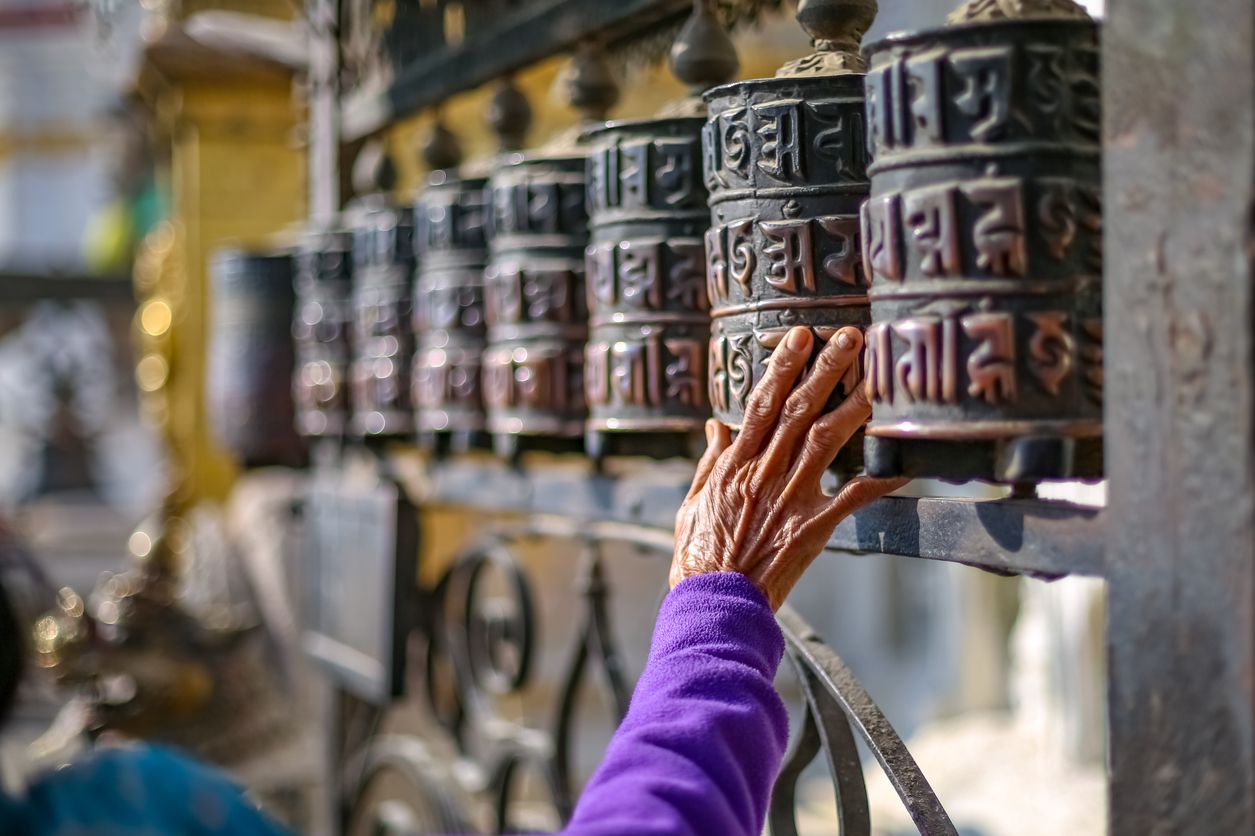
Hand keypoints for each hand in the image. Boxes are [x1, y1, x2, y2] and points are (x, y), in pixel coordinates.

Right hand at [671, 325, 904, 610]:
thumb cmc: (700, 557)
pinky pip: (854, 497)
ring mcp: (790, 499)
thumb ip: (709, 462)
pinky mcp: (813, 527)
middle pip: (798, 410)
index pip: (760, 403)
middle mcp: (764, 473)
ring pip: (826, 440)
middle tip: (849, 336)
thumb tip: (716, 426)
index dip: (782, 366)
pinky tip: (904, 458)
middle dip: (824, 369)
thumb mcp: (692, 503)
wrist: (714, 603)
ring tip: (877, 376)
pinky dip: (880, 477)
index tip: (799, 335)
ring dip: (853, 405)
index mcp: (734, 465)